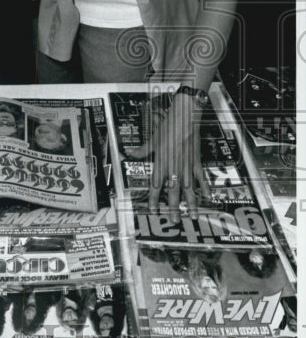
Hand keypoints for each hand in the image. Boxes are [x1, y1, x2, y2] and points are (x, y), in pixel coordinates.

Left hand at [127, 94, 208, 216]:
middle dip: (174, 208)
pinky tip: (208, 197)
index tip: (153, 210)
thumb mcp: (152, 139)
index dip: (154, 200)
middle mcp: (173, 168)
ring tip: (192, 215)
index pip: (156, 186)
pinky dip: (205, 188)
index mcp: (161, 163)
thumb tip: (130, 153)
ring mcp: (186, 166)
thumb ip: (142, 150)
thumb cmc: (168, 127)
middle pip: (173, 192)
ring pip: (189, 190)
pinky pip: (201, 178)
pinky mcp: (196, 162)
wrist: (184, 118)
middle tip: (174, 220)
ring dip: (191, 204)